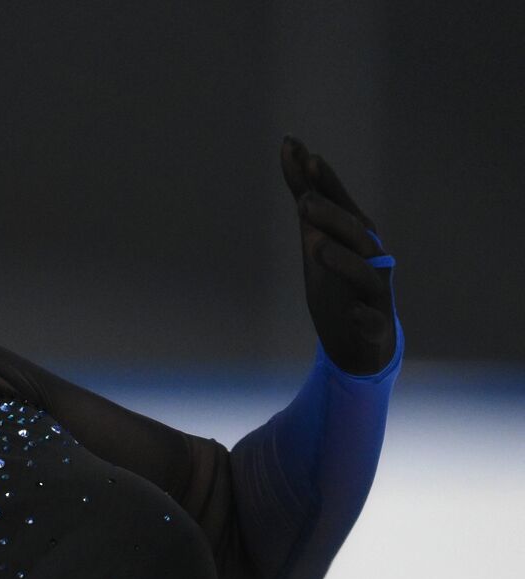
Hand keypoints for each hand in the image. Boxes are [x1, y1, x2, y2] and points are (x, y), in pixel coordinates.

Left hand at [280, 135, 398, 374]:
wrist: (359, 342)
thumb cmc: (338, 281)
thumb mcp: (316, 238)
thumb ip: (306, 198)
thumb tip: (291, 148)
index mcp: (355, 236)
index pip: (340, 203)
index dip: (324, 180)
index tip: (304, 154)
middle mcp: (371, 258)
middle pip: (355, 234)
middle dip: (331, 217)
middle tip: (302, 202)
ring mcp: (375, 293)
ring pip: (365, 274)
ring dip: (343, 261)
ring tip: (317, 248)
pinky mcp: (374, 327)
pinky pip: (373, 321)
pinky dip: (365, 316)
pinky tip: (354, 313)